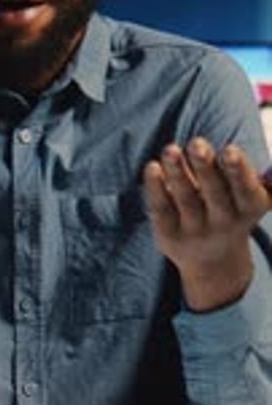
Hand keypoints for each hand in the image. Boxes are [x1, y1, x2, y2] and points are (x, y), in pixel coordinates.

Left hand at [143, 137, 271, 311]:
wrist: (213, 260)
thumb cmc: (230, 210)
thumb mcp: (245, 197)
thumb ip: (244, 175)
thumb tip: (252, 157)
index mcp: (248, 209)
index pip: (245, 191)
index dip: (238, 171)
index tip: (230, 149)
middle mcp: (224, 223)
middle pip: (214, 194)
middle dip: (205, 168)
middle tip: (197, 143)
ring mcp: (195, 231)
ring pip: (185, 199)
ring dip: (177, 172)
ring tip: (171, 149)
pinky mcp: (169, 234)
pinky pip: (161, 208)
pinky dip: (155, 188)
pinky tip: (152, 167)